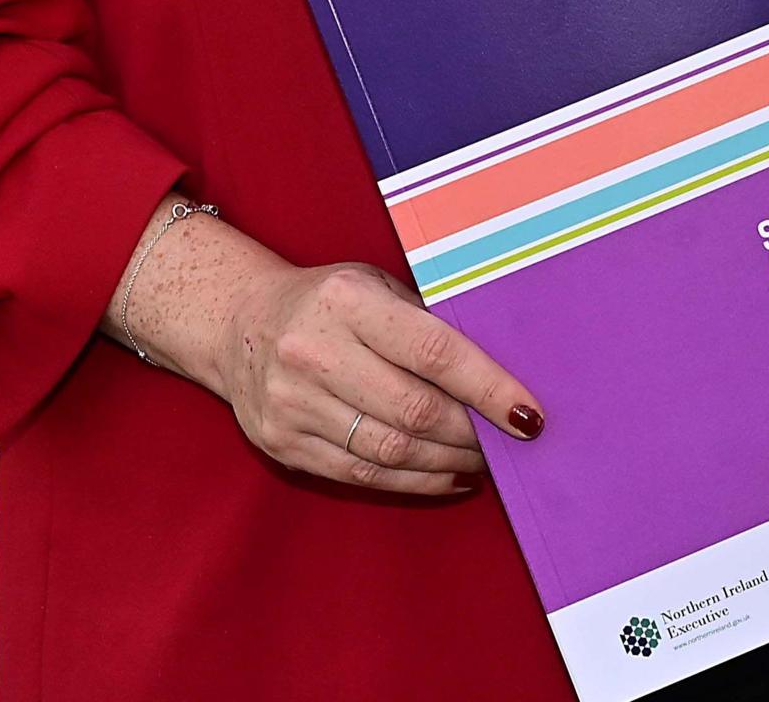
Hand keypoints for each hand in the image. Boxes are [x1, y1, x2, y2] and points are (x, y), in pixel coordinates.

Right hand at [102, 199, 542, 497]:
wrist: (238, 323)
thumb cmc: (329, 302)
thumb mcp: (376, 286)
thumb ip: (429, 323)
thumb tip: (507, 371)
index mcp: (347, 301)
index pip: (434, 352)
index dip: (488, 387)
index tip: (530, 414)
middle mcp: (313, 352)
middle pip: (414, 412)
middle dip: (473, 434)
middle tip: (511, 442)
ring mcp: (291, 404)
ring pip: (391, 452)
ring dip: (450, 463)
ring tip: (485, 460)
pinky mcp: (282, 444)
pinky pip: (363, 476)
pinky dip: (416, 482)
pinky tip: (449, 474)